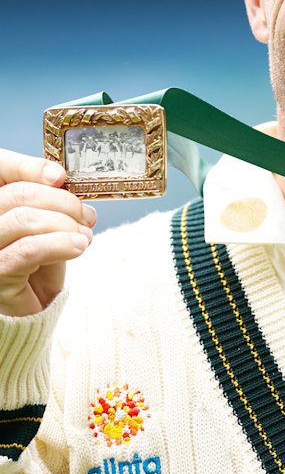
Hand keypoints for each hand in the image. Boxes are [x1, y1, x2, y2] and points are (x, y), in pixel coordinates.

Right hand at [0, 150, 96, 316]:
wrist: (34, 305)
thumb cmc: (40, 259)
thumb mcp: (47, 222)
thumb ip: (49, 199)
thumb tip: (60, 177)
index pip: (1, 168)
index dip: (30, 167)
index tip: (60, 176)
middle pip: (18, 193)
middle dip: (62, 200)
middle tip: (86, 215)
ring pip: (24, 219)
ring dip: (65, 224)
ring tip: (85, 235)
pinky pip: (29, 250)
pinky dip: (60, 244)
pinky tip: (79, 246)